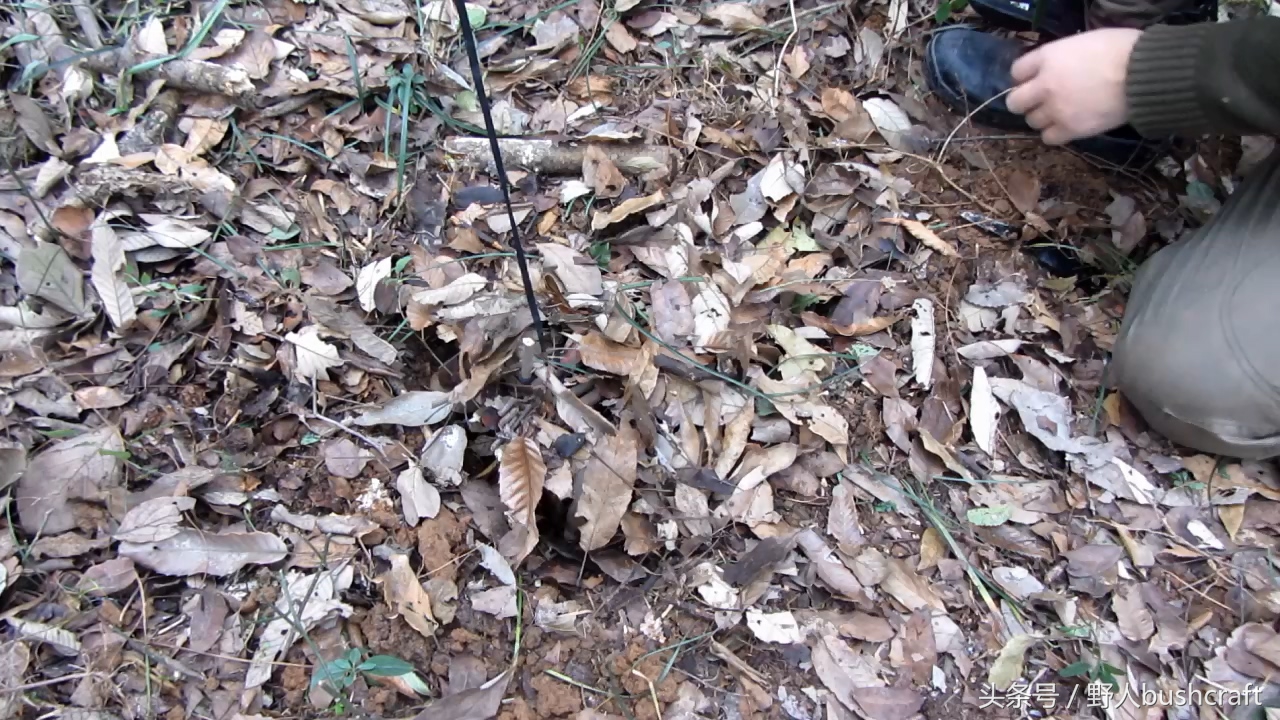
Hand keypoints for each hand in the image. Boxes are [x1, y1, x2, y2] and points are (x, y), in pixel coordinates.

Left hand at [1006, 29, 1141, 144]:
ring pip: (1032, 121)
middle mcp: (1044, 85)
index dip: (1025, 77)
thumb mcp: (1084, 41)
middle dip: (1025, 101)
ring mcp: (1055, 110)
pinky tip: (1068, 126)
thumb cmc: (1122, 49)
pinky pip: (1048, 138)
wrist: (1144, 74)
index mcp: (1048, 58)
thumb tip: (1059, 67)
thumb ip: (1063, 56)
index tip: (1035, 79)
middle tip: (1041, 100)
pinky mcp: (1070, 130)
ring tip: (1061, 113)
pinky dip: (1055, 133)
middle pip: (1015, 102)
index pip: (1017, 71)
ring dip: (1043, 117)